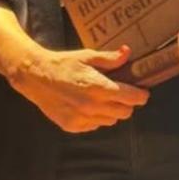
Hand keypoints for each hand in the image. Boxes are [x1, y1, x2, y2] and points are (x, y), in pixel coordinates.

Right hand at [10, 45, 149, 132]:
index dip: (141, 96)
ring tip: (103, 99)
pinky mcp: (73, 126)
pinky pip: (95, 125)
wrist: (36, 77)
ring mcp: (82, 119)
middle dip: (127, 104)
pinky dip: (96, 118)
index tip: (142, 92)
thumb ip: (110, 59)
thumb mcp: (87, 56)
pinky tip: (88, 106)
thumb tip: (127, 53)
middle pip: (125, 113)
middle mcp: (92, 106)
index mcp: (99, 88)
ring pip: (111, 121)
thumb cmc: (63, 64)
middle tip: (121, 94)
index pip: (132, 99)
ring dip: (112, 112)